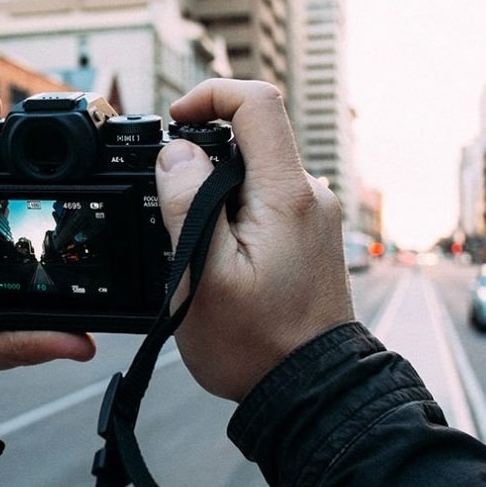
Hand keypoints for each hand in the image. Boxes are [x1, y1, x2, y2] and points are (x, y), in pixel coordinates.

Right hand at [154, 79, 353, 401]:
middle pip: (250, 138)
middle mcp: (308, 195)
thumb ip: (187, 204)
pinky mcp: (308, 234)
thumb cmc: (256, 345)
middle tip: (173, 210)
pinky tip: (222, 260)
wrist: (308, 390)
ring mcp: (312, 214)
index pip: (258, 103)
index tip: (176, 121)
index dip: (210, 95)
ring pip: (253, 173)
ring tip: (199, 251)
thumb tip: (177, 153)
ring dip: (216, 194)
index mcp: (286, 194)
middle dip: (203, 160)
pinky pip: (265, 200)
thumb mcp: (203, 276)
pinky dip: (234, 213)